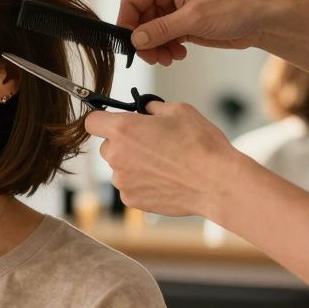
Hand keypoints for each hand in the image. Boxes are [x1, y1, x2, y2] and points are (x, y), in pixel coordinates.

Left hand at [84, 102, 241, 217]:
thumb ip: (153, 108)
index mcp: (123, 130)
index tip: (115, 121)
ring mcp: (122, 181)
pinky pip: (130, 186)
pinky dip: (142, 182)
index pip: (92, 121)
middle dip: (124, 143)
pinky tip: (165, 179)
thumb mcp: (179, 111)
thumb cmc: (201, 144)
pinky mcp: (131, 200)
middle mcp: (116, 156)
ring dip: (134, 164)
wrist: (217, 183)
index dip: (103, 119)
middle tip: (151, 143)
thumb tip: (145, 109)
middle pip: (107, 146)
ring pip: (120, 167)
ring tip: (164, 164)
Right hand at [118, 0, 283, 65]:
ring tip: (168, 58)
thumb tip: (135, 39)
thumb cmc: (236, 7)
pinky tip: (178, 55)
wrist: (263, 19)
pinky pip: (163, 39)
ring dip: (155, 48)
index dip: (127, 24)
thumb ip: (161, 29)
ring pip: (150, 32)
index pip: (132, 1)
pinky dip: (166, 49)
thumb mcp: (194, 18)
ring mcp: (175, 9)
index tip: (129, 45)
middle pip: (139, 20)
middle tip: (152, 57)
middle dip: (144, 41)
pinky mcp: (183, 24)